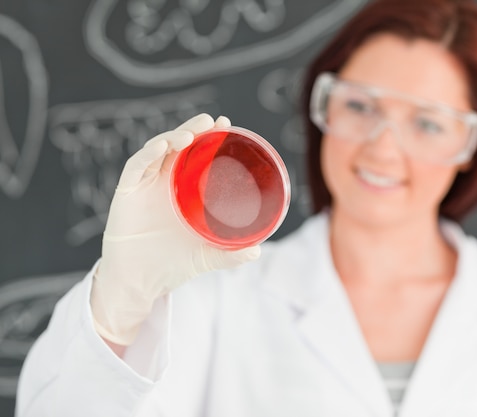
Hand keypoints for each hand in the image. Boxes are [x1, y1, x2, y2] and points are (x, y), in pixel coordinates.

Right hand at [91, 114, 259, 344]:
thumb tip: (258, 252)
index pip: (195, 156)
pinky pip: (136, 167)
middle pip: (177, 146)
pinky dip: (148, 155)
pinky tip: (162, 147)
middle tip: (212, 121)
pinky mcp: (126, 193)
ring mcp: (144, 185)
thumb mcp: (206, 257)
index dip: (208, 138)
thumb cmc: (172, 265)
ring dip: (173, 137)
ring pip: (157, 150)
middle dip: (193, 129)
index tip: (226, 125)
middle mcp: (164, 182)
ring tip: (190, 133)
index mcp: (183, 191)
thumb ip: (231, 255)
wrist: (140, 282)